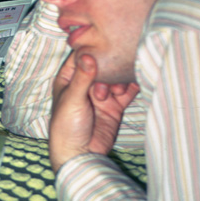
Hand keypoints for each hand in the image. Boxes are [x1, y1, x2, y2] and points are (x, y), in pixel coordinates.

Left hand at [48, 52, 138, 171]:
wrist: (79, 154)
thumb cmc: (66, 126)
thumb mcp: (72, 99)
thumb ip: (82, 78)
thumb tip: (88, 54)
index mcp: (69, 79)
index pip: (81, 57)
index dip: (92, 51)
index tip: (104, 46)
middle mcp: (85, 84)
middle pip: (102, 66)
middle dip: (109, 70)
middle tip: (108, 83)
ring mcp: (101, 95)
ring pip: (115, 78)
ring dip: (119, 81)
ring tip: (116, 93)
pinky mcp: (114, 106)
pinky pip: (126, 93)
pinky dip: (131, 88)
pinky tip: (134, 86)